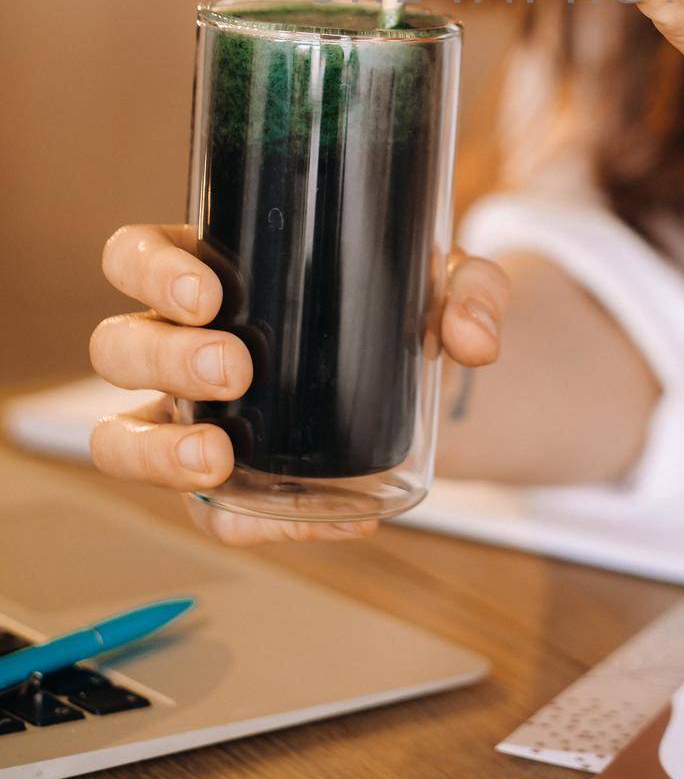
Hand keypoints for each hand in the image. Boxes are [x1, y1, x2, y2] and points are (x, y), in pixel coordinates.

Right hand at [89, 224, 508, 545]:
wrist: (427, 381)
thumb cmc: (406, 305)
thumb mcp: (446, 282)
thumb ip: (471, 290)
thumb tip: (471, 337)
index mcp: (213, 269)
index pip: (135, 255)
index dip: (148, 271)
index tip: (208, 293)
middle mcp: (182, 342)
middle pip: (117, 346)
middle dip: (164, 358)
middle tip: (235, 367)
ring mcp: (191, 418)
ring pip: (122, 437)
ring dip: (158, 450)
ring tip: (218, 455)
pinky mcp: (224, 485)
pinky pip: (209, 516)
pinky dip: (251, 523)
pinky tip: (316, 518)